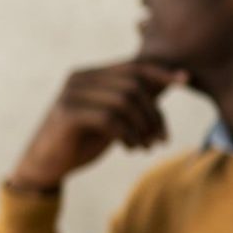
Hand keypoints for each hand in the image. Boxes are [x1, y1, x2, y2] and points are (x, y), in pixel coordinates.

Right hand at [9, 60, 183, 188]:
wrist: (46, 166)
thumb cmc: (81, 141)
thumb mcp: (113, 118)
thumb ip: (134, 100)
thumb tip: (170, 81)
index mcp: (91, 74)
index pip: (133, 66)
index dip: (161, 72)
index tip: (186, 80)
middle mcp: (79, 78)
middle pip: (133, 85)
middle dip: (154, 113)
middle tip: (162, 139)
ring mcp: (71, 93)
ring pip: (124, 101)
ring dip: (143, 127)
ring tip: (147, 147)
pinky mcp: (67, 114)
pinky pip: (110, 118)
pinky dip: (128, 135)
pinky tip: (131, 149)